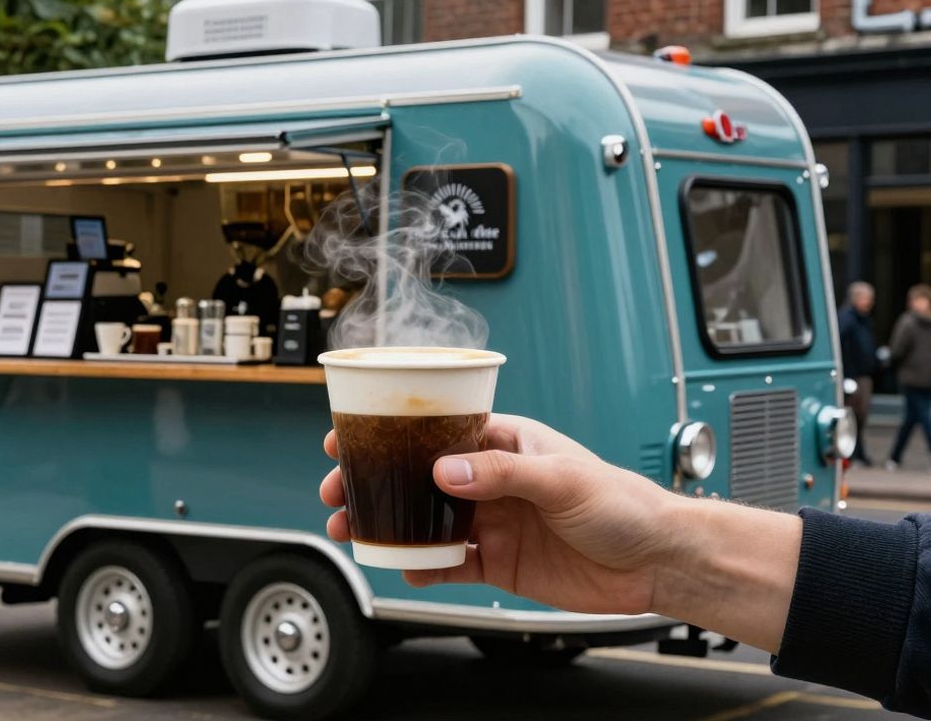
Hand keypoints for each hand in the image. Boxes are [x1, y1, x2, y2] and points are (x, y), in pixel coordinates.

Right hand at [319, 414, 800, 651]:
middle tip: (338, 493)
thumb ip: (502, 473)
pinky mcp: (499, 562)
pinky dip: (423, 565)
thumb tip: (446, 471)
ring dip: (389, 526)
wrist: (657, 562)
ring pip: (425, 521)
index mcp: (505, 443)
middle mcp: (493, 480)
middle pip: (418, 478)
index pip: (436, 431)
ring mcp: (493, 521)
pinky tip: (404, 566)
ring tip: (354, 532)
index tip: (349, 437)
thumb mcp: (562, 478)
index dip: (390, 433)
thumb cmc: (624, 503)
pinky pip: (449, 563)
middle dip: (374, 483)